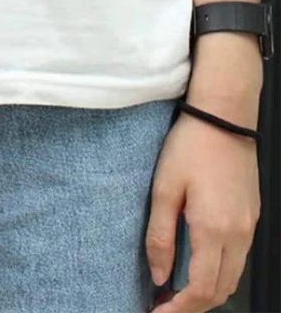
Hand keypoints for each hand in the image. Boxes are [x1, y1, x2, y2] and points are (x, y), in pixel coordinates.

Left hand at [146, 112, 258, 311]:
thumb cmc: (189, 148)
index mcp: (213, 230)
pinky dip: (220, 272)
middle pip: (221, 290)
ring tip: (177, 290)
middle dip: (194, 306)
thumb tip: (160, 276)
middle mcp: (238, 234)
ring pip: (233, 276)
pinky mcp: (252, 216)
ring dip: (208, 291)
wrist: (223, 119)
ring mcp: (249, 226)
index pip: (201, 289)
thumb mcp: (164, 189)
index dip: (179, 309)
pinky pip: (239, 257)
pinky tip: (198, 265)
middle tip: (164, 305)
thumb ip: (160, 235)